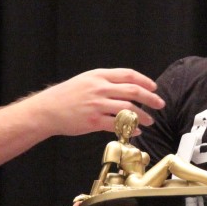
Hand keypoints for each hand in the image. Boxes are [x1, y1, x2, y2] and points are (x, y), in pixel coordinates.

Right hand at [31, 68, 164, 136]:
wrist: (47, 110)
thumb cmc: (66, 96)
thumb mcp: (86, 80)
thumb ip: (105, 82)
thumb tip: (128, 87)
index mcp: (98, 75)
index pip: (128, 75)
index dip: (144, 81)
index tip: (154, 88)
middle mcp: (99, 88)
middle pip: (133, 91)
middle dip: (150, 98)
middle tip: (160, 104)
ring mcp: (96, 104)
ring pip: (128, 109)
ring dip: (143, 116)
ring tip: (150, 121)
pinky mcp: (93, 121)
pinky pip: (117, 125)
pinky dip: (130, 128)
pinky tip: (136, 131)